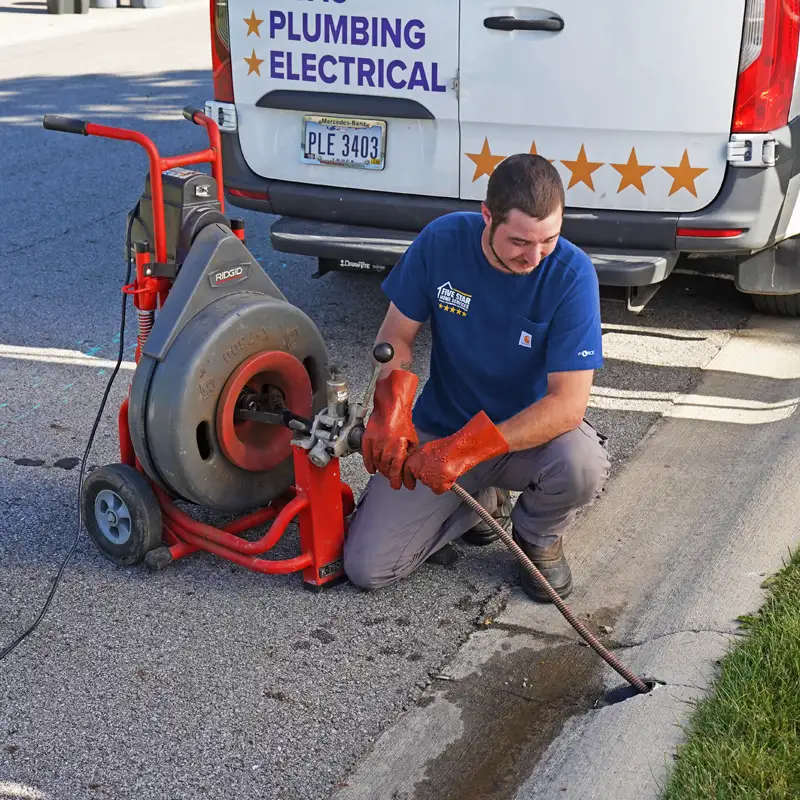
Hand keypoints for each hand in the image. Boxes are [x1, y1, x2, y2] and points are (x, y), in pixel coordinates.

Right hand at [362, 369, 418, 489]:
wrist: (390, 407)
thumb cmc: (402, 421)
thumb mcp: (412, 438)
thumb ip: (409, 453)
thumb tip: (410, 466)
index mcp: (398, 448)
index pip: (396, 470)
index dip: (398, 481)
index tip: (400, 486)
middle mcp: (386, 447)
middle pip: (385, 469)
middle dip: (390, 477)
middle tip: (393, 480)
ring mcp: (375, 444)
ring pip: (376, 464)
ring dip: (381, 470)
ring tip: (385, 473)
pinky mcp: (367, 439)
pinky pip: (366, 456)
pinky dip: (368, 464)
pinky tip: (372, 469)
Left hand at [402, 411, 508, 493]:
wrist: (462, 448)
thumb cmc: (451, 446)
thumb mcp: (430, 449)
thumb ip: (423, 459)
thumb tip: (421, 465)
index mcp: (416, 457)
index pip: (407, 471)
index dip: (409, 479)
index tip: (411, 485)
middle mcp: (419, 467)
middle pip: (422, 478)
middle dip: (430, 477)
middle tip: (440, 471)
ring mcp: (428, 477)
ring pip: (431, 484)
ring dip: (438, 480)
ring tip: (448, 470)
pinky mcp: (437, 485)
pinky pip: (439, 490)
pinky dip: (446, 485)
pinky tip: (451, 475)